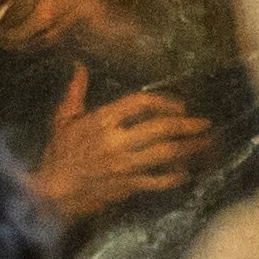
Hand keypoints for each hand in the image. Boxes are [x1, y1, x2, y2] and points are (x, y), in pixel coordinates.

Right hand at [32, 68, 208, 220]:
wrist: (53, 191)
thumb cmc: (60, 153)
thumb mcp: (64, 120)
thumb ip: (75, 92)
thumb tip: (80, 66)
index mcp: (101, 122)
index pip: (139, 104)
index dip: (163, 101)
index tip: (178, 106)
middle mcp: (116, 141)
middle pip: (160, 128)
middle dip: (186, 124)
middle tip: (205, 123)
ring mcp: (125, 165)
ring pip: (165, 154)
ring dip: (188, 147)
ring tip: (205, 142)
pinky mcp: (128, 185)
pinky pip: (158, 181)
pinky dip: (174, 177)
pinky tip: (186, 172)